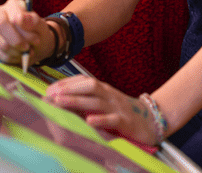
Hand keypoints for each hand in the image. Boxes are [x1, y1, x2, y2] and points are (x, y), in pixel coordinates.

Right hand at [0, 0, 53, 64]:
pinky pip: (0, 54)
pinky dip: (13, 58)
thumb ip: (33, 20)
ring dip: (18, 52)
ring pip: (2, 43)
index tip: (36, 39)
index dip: (24, 31)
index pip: (12, 16)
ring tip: (27, 51)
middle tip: (28, 47)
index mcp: (13, 4)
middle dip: (17, 41)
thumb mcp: (41, 26)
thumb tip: (19, 18)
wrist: (34, 45)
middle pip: (0, 25)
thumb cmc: (37, 32)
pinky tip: (20, 55)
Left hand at [45, 76, 160, 144]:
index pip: (83, 80)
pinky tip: (89, 121)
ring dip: (77, 101)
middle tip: (51, 94)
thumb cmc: (123, 112)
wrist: (151, 120)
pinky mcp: (126, 121)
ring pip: (97, 101)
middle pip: (89, 86)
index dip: (66, 83)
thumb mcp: (105, 103)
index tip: (49, 89)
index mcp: (104, 90)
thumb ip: (87, 101)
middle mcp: (110, 95)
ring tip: (60, 103)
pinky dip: (100, 119)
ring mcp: (118, 107)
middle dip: (69, 88)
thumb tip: (62, 101)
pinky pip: (113, 119)